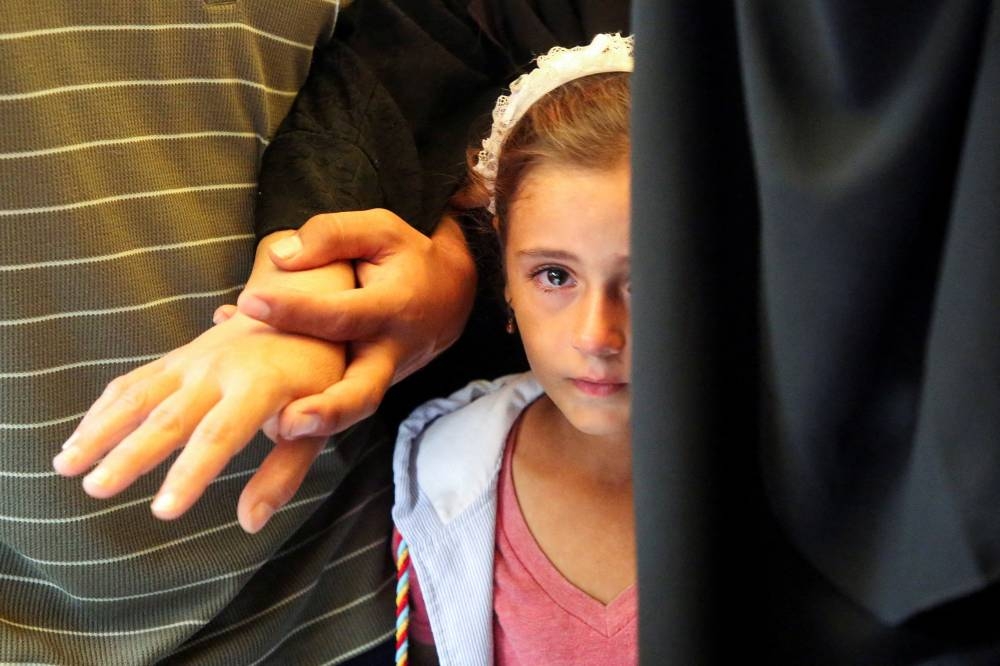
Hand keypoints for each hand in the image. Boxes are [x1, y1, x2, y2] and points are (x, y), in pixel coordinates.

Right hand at [54, 232, 353, 532]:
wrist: (312, 302)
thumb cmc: (324, 373)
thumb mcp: (325, 421)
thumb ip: (286, 471)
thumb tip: (251, 521)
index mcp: (261, 385)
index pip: (220, 435)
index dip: (190, 473)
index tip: (163, 510)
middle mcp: (221, 368)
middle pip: (169, 418)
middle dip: (130, 455)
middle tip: (97, 489)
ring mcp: (196, 358)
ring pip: (140, 396)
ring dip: (101, 429)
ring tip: (66, 465)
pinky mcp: (181, 356)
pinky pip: (136, 381)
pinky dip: (104, 408)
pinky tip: (80, 437)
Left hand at [235, 209, 475, 439]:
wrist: (452, 297)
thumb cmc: (409, 259)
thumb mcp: (381, 230)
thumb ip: (334, 235)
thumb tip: (280, 257)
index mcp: (392, 307)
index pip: (342, 314)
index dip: (297, 310)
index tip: (251, 302)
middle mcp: (389, 352)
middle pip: (364, 391)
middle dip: (329, 411)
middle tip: (286, 421)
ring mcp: (381, 378)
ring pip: (351, 411)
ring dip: (316, 430)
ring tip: (274, 432)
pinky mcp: (368, 388)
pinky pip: (337, 402)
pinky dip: (302, 409)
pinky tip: (258, 404)